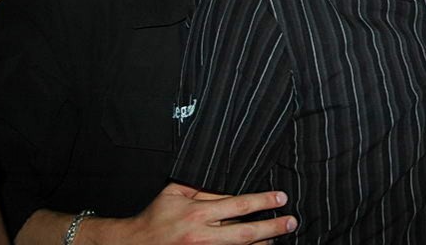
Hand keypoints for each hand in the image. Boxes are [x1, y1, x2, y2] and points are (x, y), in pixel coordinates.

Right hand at [90, 182, 296, 243]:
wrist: (134, 244)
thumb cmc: (156, 215)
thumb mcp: (176, 193)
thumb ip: (203, 189)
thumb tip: (229, 186)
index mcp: (198, 213)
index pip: (238, 205)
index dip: (262, 201)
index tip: (281, 198)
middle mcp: (202, 235)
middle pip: (245, 233)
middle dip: (272, 227)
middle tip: (291, 222)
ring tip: (280, 237)